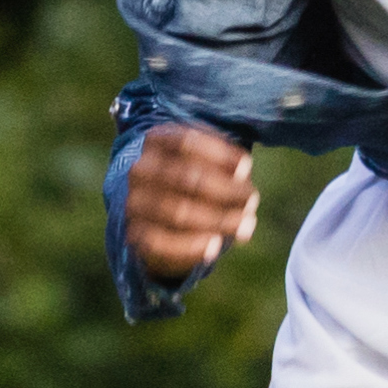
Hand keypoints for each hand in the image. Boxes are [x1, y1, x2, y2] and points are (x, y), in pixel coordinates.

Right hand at [123, 122, 262, 276]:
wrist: (163, 215)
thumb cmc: (197, 177)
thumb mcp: (210, 159)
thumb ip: (227, 160)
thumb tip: (242, 169)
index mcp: (155, 141)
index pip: (186, 142)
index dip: (219, 154)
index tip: (246, 167)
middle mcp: (140, 170)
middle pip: (186, 177)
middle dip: (226, 191)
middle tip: (252, 200)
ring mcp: (134, 203)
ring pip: (178, 212)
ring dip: (218, 220)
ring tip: (246, 225)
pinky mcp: (137, 235)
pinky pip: (163, 243)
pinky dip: (191, 246)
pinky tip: (215, 245)